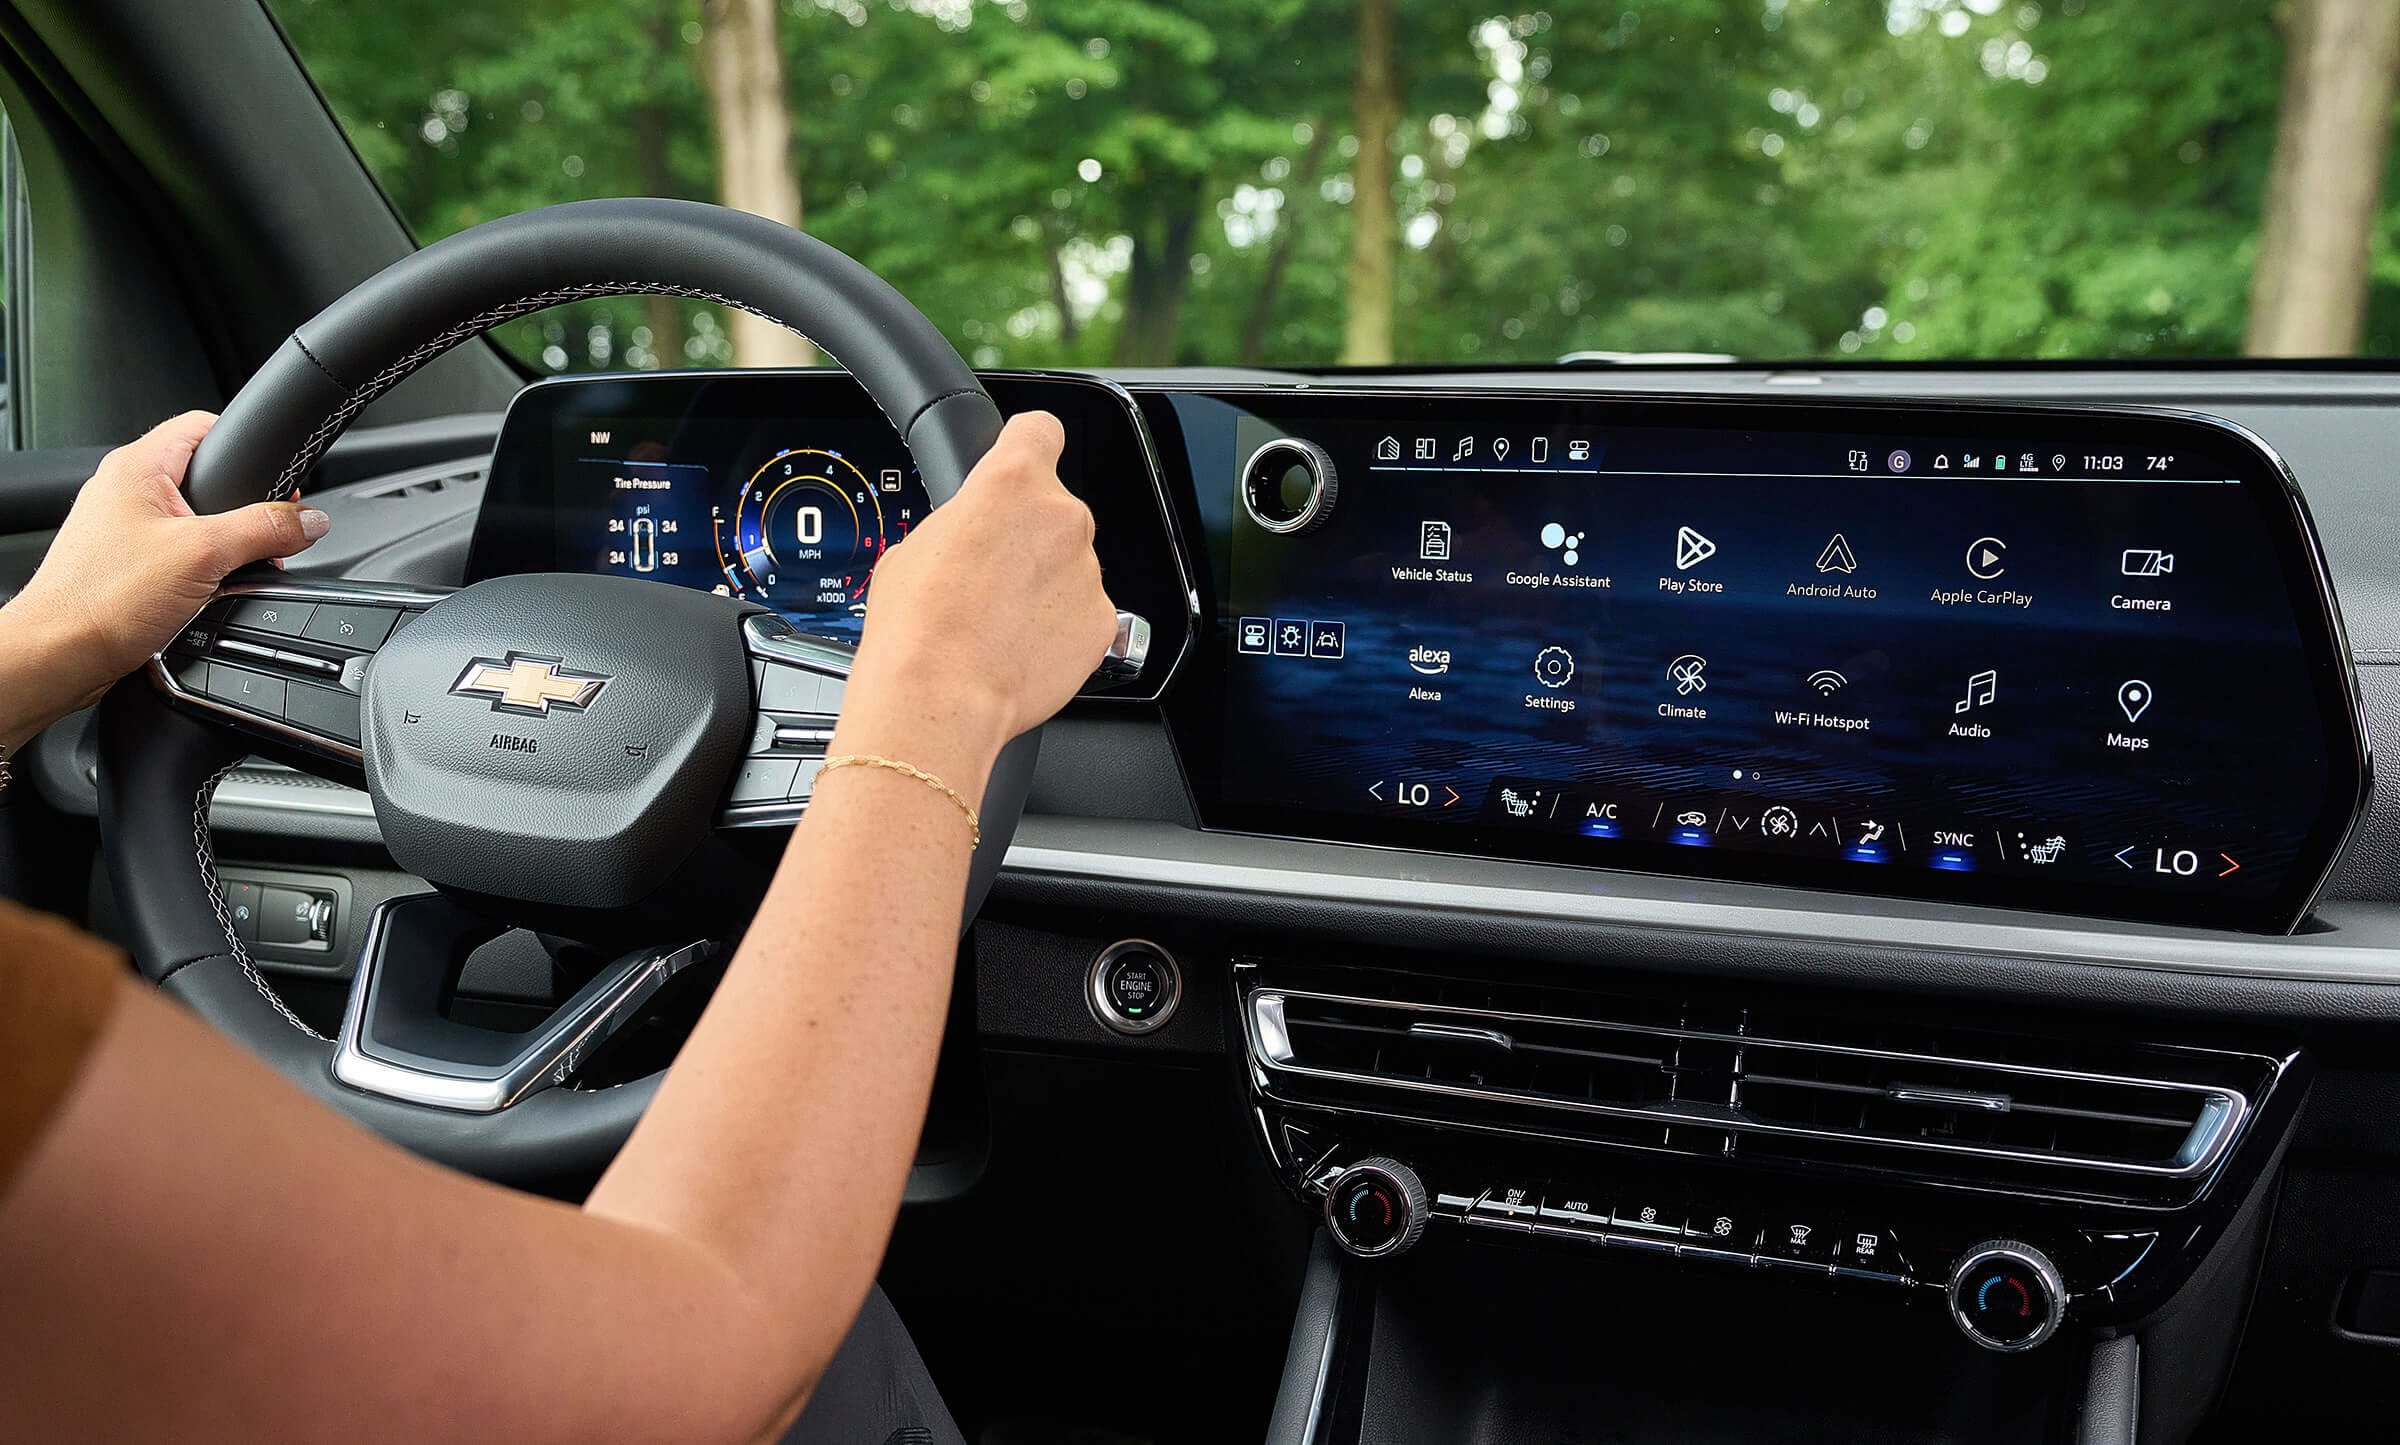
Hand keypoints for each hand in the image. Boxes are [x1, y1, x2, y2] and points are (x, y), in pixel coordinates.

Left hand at [0, 411, 328, 747]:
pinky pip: (178, 551)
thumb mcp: (204, 554)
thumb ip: (265, 529)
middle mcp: (125, 490)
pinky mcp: (124, 561)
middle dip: (243, 507)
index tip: (279, 479)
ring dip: (223, 544)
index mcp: (137, 467)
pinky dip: (202, 568)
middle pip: (206, 477)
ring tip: (230, 570)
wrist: (61, 654)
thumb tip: (309, 520)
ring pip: (194, 519)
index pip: (202, 426)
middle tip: (262, 536)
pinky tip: (208, 592)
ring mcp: (122, 527)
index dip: (247, 446)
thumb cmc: (102, 599)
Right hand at [840, 411, 1116, 769]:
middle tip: (990, 574)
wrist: (940, 695)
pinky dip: (1061, 628)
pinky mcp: (1102, 621)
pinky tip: (1022, 647)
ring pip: (1070, 566)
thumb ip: (962, 521)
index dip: (1028, 446)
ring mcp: (1088, 571)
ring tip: (1000, 620)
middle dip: (1029, 537)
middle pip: (1054, 510)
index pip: (1040, 430)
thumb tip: (969, 537)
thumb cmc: (918, 624)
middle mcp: (1062, 517)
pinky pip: (1084, 613)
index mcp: (1012, 481)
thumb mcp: (916, 545)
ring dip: (1045, 585)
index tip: (1022, 460)